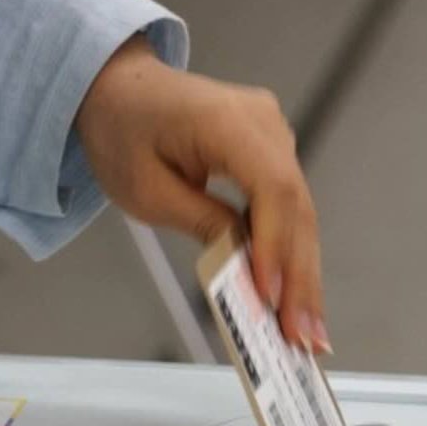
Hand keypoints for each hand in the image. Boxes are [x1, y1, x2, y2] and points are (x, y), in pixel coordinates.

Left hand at [76, 36, 330, 353]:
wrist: (119, 88)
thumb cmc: (122, 132)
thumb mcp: (146, 190)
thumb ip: (200, 223)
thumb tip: (245, 267)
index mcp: (224, 120)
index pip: (270, 186)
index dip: (275, 245)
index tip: (270, 296)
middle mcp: (263, 121)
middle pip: (296, 205)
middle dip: (300, 277)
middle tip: (304, 337)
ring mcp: (274, 133)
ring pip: (300, 212)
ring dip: (303, 273)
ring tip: (307, 333)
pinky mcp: (273, 151)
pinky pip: (288, 206)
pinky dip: (291, 251)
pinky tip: (296, 297)